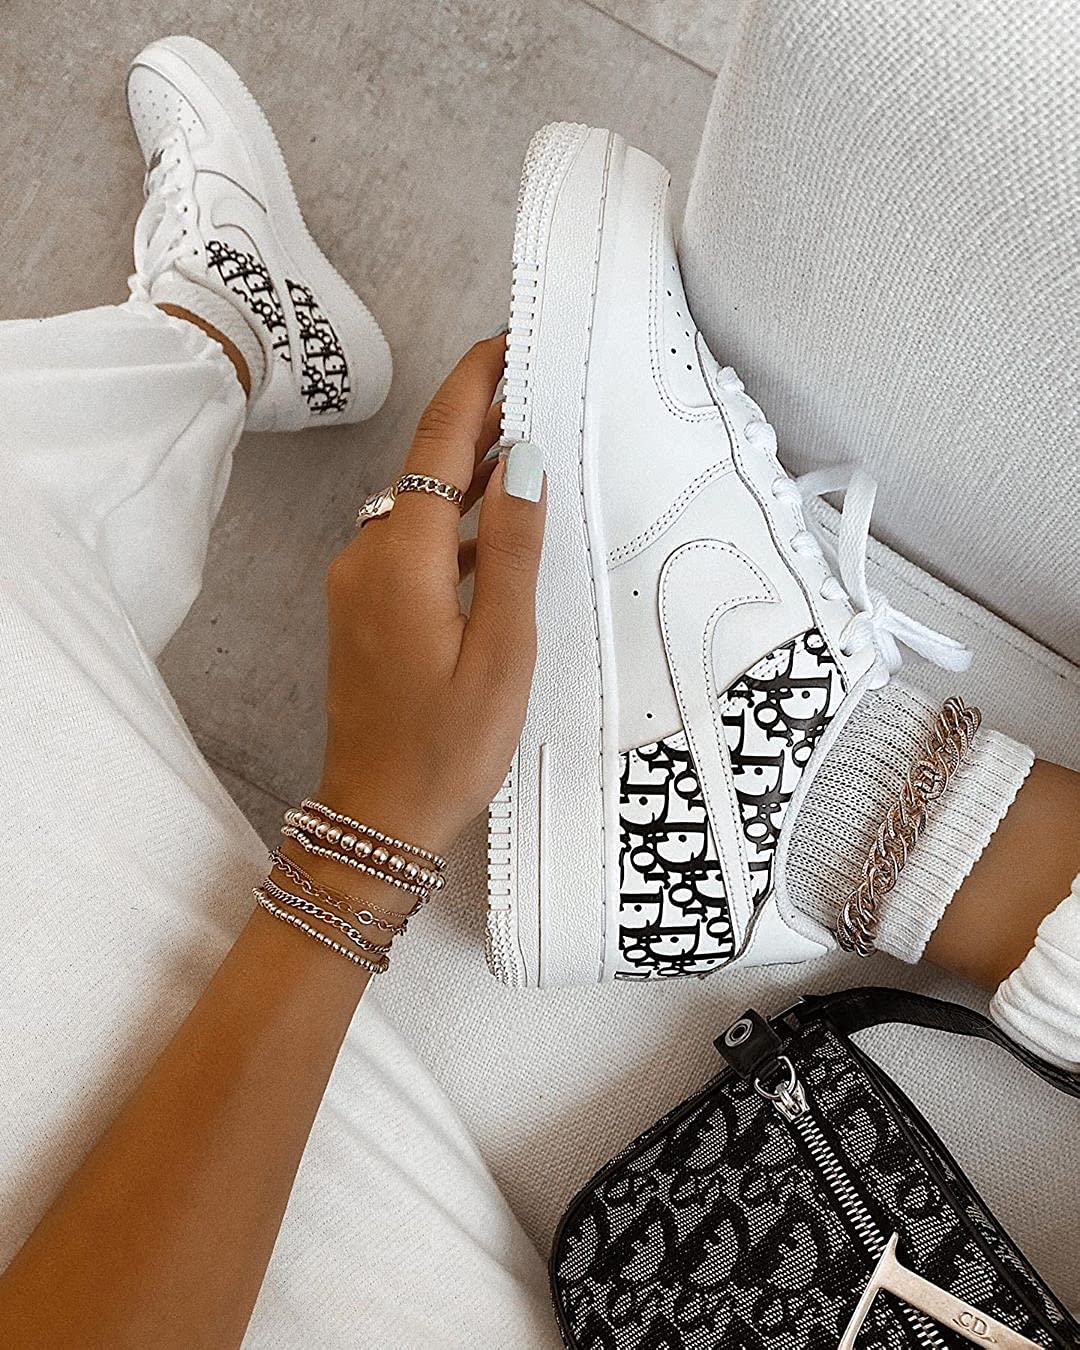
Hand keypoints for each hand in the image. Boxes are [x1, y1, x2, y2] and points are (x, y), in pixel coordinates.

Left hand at [317, 336, 545, 856]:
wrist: (376, 817)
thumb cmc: (447, 748)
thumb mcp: (502, 651)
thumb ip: (513, 550)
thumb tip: (523, 459)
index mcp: (402, 560)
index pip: (437, 443)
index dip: (472, 385)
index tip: (505, 341)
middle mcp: (368, 558)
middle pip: (424, 465)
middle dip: (474, 418)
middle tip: (529, 380)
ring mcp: (358, 585)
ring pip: (417, 503)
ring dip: (464, 471)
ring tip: (523, 442)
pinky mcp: (362, 610)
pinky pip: (409, 542)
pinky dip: (451, 521)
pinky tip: (491, 529)